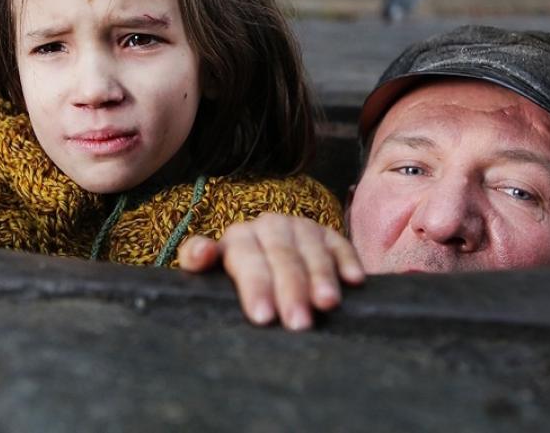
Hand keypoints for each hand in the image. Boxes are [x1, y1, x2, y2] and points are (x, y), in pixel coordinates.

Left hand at [178, 213, 364, 330]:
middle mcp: (269, 227)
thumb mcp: (211, 269)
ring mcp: (300, 228)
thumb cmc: (235, 275)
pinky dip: (347, 261)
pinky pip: (340, 245)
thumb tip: (201, 254)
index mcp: (238, 238)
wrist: (263, 259)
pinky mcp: (327, 234)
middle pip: (282, 257)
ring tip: (327, 305)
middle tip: (298, 323)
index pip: (247, 260)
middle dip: (291, 290)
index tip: (263, 317)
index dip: (255, 287)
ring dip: (321, 277)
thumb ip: (196, 258)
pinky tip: (353, 280)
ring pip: (311, 251)